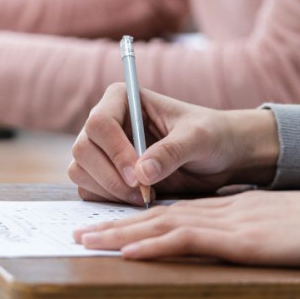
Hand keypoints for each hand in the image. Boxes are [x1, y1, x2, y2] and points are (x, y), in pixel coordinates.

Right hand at [69, 83, 278, 205]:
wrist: (219, 157)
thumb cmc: (210, 135)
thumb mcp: (198, 138)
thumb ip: (171, 152)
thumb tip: (142, 173)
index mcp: (122, 98)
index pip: (99, 122)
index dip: (115, 152)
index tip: (140, 176)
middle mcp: (106, 122)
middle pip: (83, 149)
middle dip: (110, 176)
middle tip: (142, 193)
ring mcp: (102, 149)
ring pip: (80, 171)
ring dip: (108, 190)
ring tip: (145, 196)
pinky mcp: (105, 174)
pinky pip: (89, 190)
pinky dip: (108, 200)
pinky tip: (138, 199)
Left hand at [75, 186, 299, 271]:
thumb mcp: (285, 226)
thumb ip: (260, 231)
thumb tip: (243, 240)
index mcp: (234, 207)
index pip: (178, 210)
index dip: (141, 218)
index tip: (113, 225)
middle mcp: (225, 209)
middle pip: (160, 214)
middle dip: (117, 223)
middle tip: (82, 230)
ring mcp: (231, 221)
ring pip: (163, 224)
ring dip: (121, 233)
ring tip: (87, 239)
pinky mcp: (241, 238)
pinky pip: (187, 240)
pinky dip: (153, 244)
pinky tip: (128, 250)